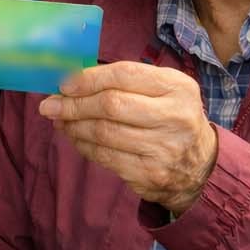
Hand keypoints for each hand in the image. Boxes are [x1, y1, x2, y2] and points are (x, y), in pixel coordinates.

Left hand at [39, 61, 218, 213]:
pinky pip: (106, 157)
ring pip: (105, 134)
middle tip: (49, 105)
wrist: (200, 166)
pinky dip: (84, 146)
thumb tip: (73, 80)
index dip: (88, 78)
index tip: (64, 84)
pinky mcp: (150, 174)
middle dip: (74, 105)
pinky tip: (75, 137)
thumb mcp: (163, 89)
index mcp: (177, 87)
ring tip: (59, 120)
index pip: (124, 75)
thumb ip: (125, 81)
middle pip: (111, 106)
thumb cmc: (171, 116)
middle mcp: (174, 117)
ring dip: (74, 126)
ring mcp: (163, 149)